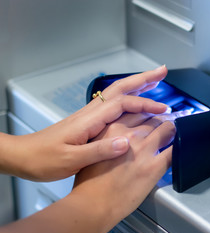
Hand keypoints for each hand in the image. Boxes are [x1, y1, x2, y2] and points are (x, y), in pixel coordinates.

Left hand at [2, 65, 168, 180]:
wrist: (23, 156)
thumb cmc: (43, 158)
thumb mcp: (71, 159)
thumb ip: (100, 150)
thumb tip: (127, 141)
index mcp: (88, 120)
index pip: (122, 104)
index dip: (145, 104)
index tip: (162, 110)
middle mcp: (90, 113)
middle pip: (120, 89)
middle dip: (143, 79)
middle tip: (162, 72)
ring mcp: (89, 116)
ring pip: (117, 94)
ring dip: (137, 85)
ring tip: (154, 81)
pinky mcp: (89, 123)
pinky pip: (113, 105)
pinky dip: (128, 98)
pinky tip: (134, 103)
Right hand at [71, 110, 187, 232]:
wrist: (93, 204)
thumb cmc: (90, 182)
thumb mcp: (95, 149)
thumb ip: (110, 137)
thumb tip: (121, 135)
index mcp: (113, 129)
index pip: (138, 111)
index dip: (149, 111)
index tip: (154, 112)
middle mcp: (130, 135)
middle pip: (154, 118)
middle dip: (164, 118)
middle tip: (172, 119)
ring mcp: (144, 150)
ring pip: (168, 129)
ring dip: (174, 129)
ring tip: (177, 130)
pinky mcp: (154, 166)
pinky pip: (174, 150)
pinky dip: (180, 146)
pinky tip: (181, 146)